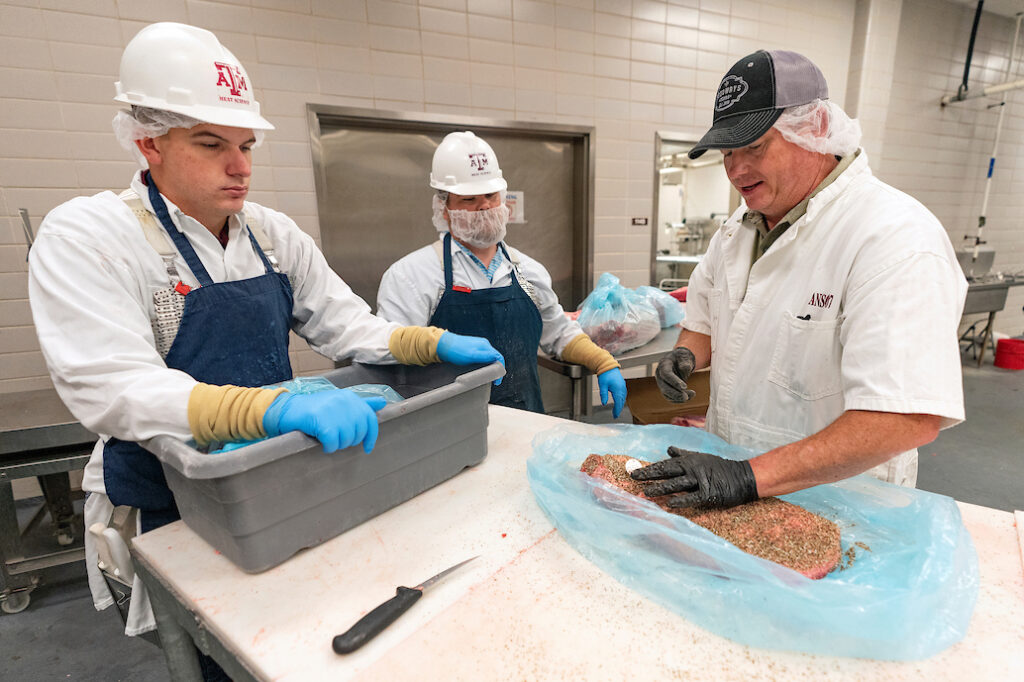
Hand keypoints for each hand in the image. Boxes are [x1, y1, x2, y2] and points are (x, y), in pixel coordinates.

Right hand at [262, 389, 387, 453]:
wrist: (286, 409)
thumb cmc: (314, 410)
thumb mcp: (339, 403)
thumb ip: (362, 404)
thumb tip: (382, 403)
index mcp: (350, 398)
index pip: (370, 419)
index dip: (370, 436)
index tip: (367, 447)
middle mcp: (344, 401)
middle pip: (359, 433)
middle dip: (349, 441)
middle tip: (335, 439)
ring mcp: (333, 411)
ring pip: (346, 440)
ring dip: (337, 444)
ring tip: (326, 438)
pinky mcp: (322, 421)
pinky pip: (333, 443)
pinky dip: (328, 447)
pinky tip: (321, 443)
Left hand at [436, 332, 504, 384]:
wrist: (443, 345)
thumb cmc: (456, 350)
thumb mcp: (472, 355)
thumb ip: (485, 356)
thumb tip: (497, 359)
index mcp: (485, 346)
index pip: (499, 357)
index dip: (500, 369)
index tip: (497, 380)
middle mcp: (483, 345)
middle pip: (494, 358)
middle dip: (495, 369)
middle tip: (493, 379)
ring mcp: (478, 346)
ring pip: (488, 358)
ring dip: (489, 367)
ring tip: (486, 376)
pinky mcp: (472, 349)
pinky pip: (482, 358)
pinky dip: (483, 364)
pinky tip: (479, 369)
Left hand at [597, 368, 626, 418]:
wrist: (608, 366)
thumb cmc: (605, 374)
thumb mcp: (602, 385)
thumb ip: (603, 394)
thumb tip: (604, 403)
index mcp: (617, 389)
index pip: (618, 403)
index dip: (617, 410)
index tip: (615, 416)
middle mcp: (622, 389)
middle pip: (622, 401)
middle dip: (619, 409)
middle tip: (615, 415)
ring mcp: (623, 386)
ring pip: (623, 398)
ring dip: (620, 404)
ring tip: (617, 410)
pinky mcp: (622, 385)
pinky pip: (623, 394)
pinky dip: (621, 399)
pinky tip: (619, 401)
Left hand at [629, 446, 757, 508]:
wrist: (742, 476)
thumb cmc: (719, 467)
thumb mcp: (700, 457)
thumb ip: (683, 455)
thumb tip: (669, 449)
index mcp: (688, 461)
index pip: (664, 465)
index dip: (649, 469)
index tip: (634, 472)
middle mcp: (691, 469)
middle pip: (667, 472)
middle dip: (649, 475)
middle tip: (634, 478)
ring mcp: (700, 481)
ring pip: (676, 484)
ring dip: (660, 488)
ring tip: (646, 493)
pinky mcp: (708, 493)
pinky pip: (692, 497)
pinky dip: (681, 500)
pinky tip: (670, 504)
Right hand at [655, 347, 696, 402]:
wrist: (678, 360)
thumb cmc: (681, 357)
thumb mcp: (684, 355)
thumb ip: (684, 361)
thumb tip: (684, 369)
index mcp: (664, 364)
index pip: (666, 374)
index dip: (674, 381)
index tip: (684, 387)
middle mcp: (660, 374)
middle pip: (664, 386)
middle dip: (675, 393)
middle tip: (686, 397)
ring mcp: (661, 382)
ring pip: (666, 394)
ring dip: (678, 398)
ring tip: (692, 395)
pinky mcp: (665, 389)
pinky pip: (670, 397)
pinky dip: (679, 399)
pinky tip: (689, 396)